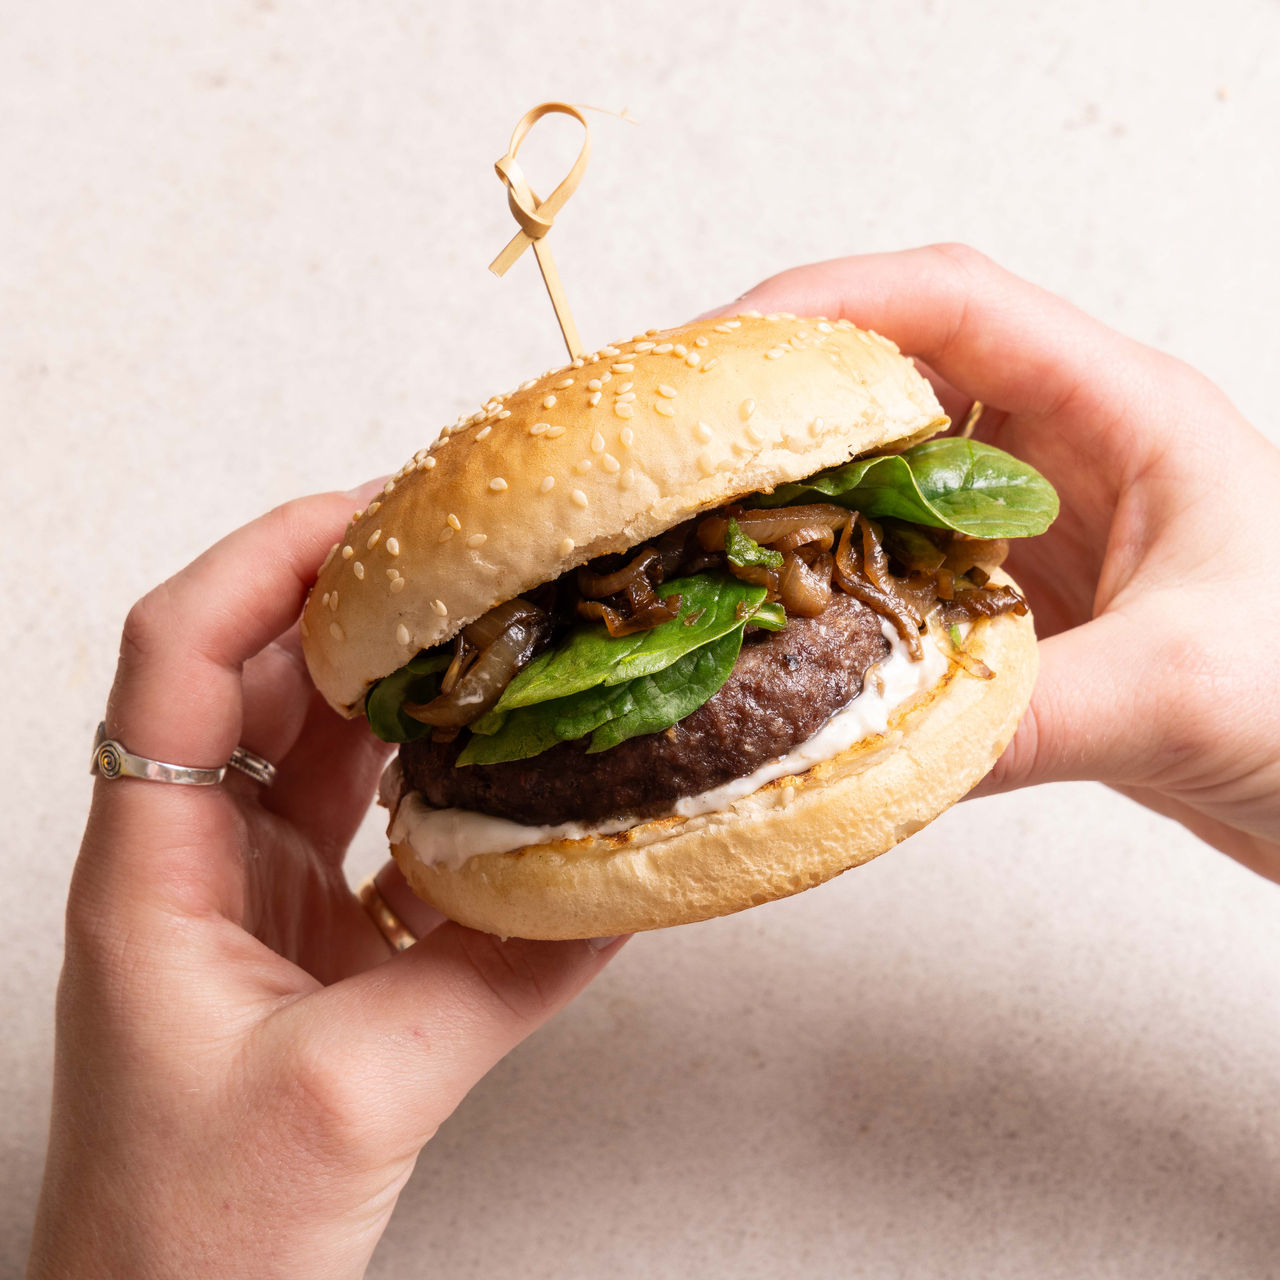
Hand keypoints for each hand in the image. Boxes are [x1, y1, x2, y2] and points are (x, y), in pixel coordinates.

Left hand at [27, 492, 625, 1279]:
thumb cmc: (189, 1246)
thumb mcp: (349, 1098)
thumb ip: (491, 982)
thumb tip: (610, 895)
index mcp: (153, 872)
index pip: (177, 654)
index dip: (265, 560)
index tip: (369, 513)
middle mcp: (194, 862)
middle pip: (259, 678)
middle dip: (354, 601)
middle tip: (463, 557)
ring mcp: (254, 900)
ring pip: (323, 749)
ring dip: (404, 692)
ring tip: (496, 641)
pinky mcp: (308, 943)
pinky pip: (377, 830)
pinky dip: (440, 792)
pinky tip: (507, 782)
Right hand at [732, 245, 1279, 880]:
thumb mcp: (1184, 693)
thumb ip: (1033, 715)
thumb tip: (877, 749)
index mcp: (1128, 413)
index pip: (958, 302)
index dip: (830, 303)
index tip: (726, 346)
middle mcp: (1070, 446)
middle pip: (898, 366)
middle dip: (781, 387)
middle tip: (677, 433)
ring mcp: (1034, 517)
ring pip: (884, 463)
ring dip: (795, 483)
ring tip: (700, 516)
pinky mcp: (1011, 586)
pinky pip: (894, 551)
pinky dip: (830, 567)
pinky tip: (779, 603)